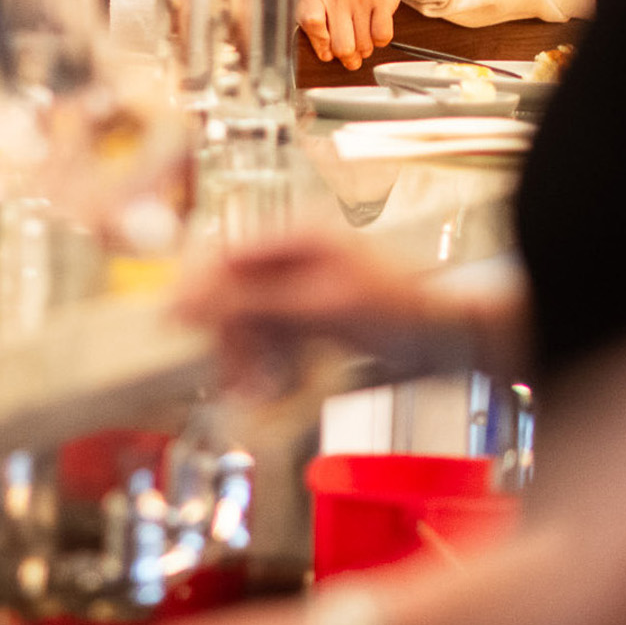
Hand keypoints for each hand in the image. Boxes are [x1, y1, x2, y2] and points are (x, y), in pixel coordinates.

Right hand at [172, 231, 446, 394]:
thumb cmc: (399, 310)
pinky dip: (270, 361)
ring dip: (248, 355)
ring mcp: (306, 284)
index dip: (195, 289)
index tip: (171, 320)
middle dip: (228, 335)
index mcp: (296, 235)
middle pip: (237, 291)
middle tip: (222, 372)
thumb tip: (192, 299)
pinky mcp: (315, 314)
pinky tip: (269, 385)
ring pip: (254, 318)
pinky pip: (276, 336)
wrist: (454, 337)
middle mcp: (296, 255)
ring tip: (248, 389)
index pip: (226, 256)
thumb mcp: (319, 306)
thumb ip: (253, 301)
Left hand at [298, 0, 404, 69]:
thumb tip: (325, 54)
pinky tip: (376, 31)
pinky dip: (380, 41)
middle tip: (352, 57)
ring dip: (365, 49)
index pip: (310, 23)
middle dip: (348, 58)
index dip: (320, 44)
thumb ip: (313, 18)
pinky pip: (382, 36)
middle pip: (342, 46)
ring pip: (364, 45)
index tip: (326, 51)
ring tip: (363, 39)